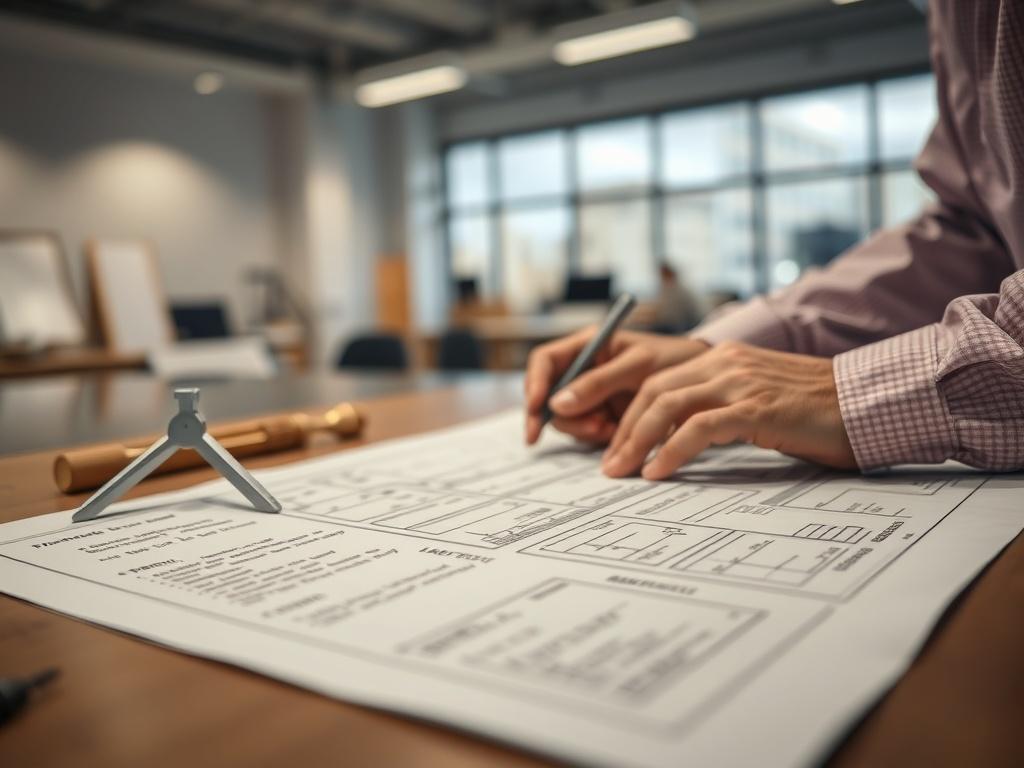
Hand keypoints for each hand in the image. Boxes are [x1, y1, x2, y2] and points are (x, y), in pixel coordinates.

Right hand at [524, 328, 709, 444]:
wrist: (703, 381)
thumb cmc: (674, 359)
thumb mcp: (637, 366)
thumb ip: (598, 382)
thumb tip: (556, 404)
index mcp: (586, 346)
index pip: (544, 362)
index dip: (533, 385)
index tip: (538, 410)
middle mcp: (583, 370)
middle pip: (549, 396)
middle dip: (567, 417)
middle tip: (597, 427)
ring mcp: (591, 395)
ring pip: (566, 419)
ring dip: (584, 429)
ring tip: (612, 429)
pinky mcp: (602, 415)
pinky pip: (585, 432)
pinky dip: (598, 437)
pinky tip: (619, 432)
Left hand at [601, 340, 856, 478]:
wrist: (869, 403)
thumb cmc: (817, 413)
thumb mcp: (758, 404)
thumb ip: (720, 411)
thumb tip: (680, 441)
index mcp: (723, 359)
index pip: (659, 382)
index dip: (630, 415)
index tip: (616, 448)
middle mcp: (726, 363)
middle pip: (653, 391)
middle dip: (624, 430)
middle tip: (609, 465)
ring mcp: (740, 383)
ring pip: (667, 405)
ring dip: (637, 441)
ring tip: (621, 472)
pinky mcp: (757, 407)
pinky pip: (699, 428)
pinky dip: (671, 452)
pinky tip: (657, 472)